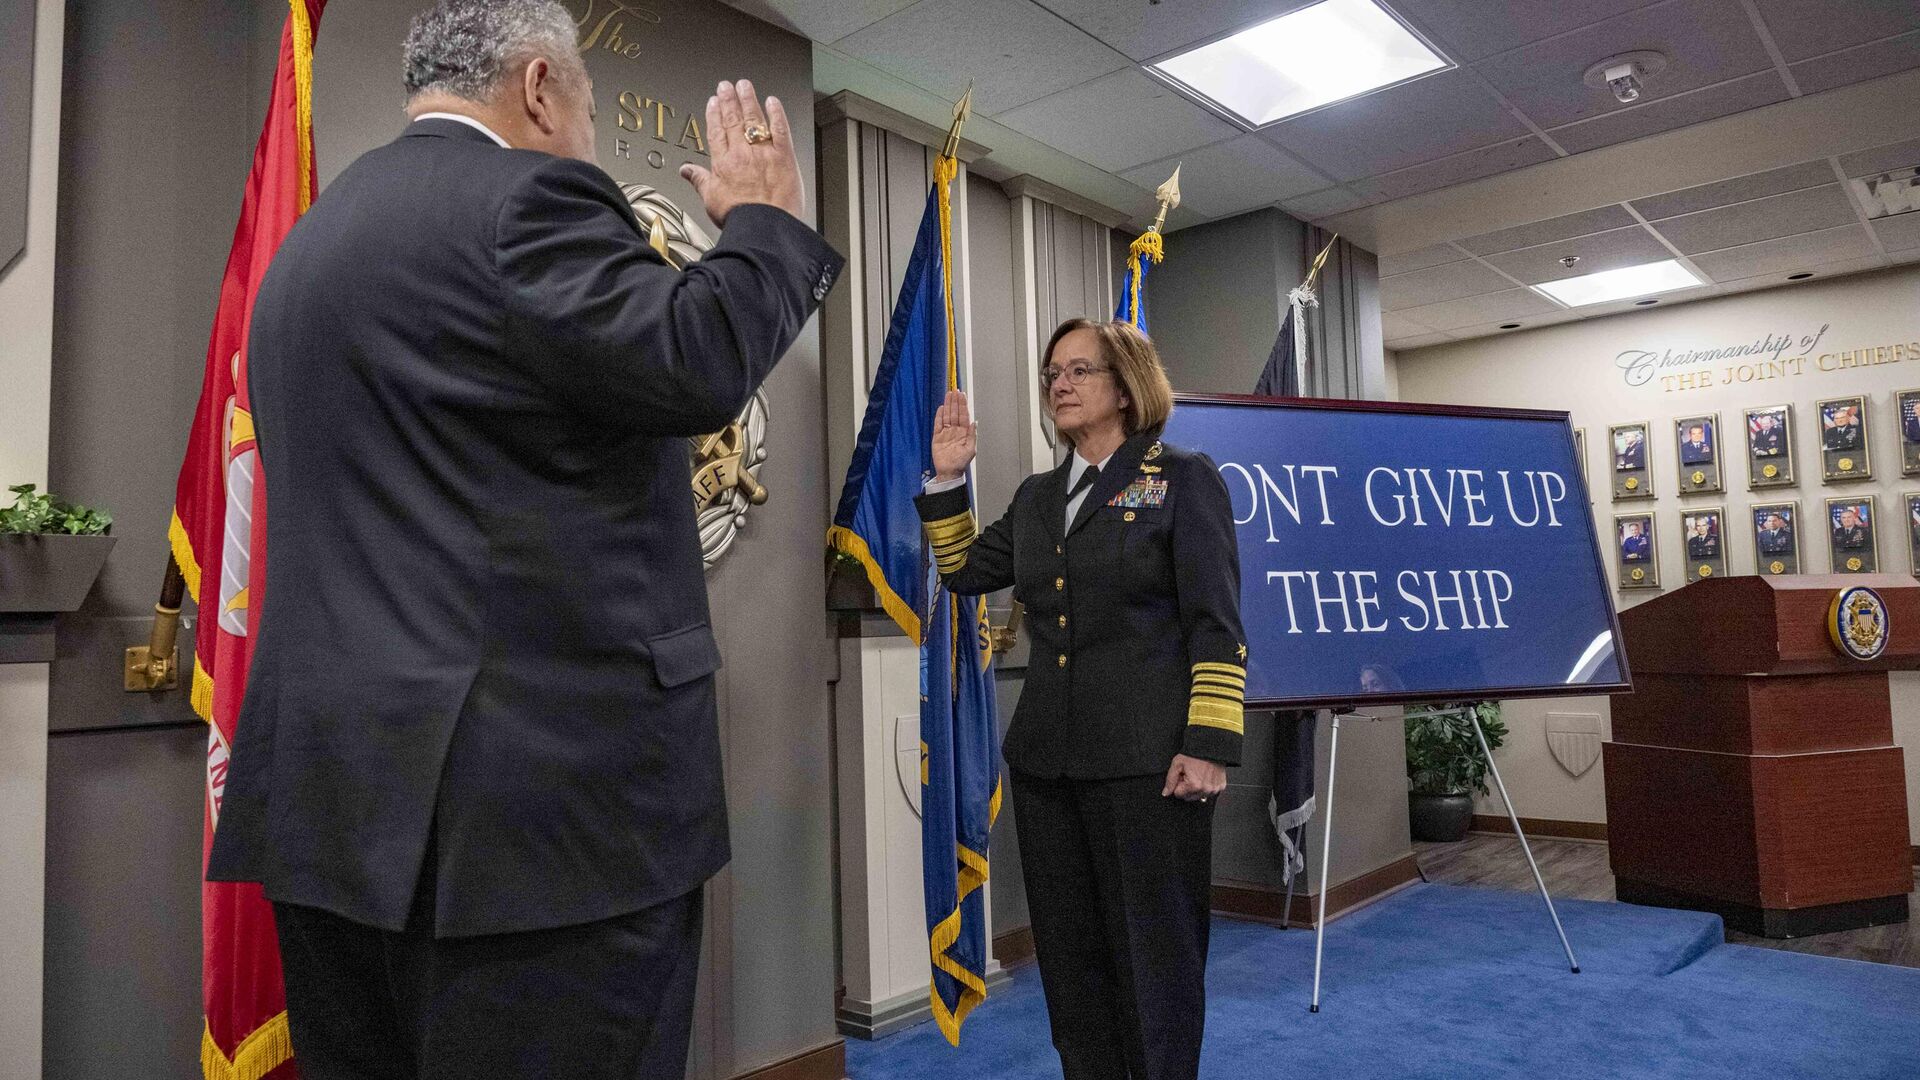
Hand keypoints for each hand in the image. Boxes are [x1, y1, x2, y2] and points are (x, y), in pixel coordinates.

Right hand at [679, 80, 805, 227]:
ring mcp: (764, 152)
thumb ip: (699, 181)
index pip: (716, 131)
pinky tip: (773, 102)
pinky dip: (777, 113)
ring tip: (744, 85)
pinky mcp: (784, 156)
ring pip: (754, 119)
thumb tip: (686, 171)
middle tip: (726, 86)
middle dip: (729, 100)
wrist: (764, 227)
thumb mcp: (711, 200)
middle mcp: (742, 153)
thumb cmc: (740, 218)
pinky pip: (781, 129)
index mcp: (723, 163)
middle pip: (734, 120)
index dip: (714, 114)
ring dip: (749, 99)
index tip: (713, 102)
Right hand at [931, 389, 975, 481]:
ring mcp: (946, 432)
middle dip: (955, 401)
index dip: (963, 405)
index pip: (963, 415)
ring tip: (948, 395)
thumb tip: (974, 422)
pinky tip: (941, 408)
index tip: (962, 395)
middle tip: (955, 391)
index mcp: (964, 432)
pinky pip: (938, 424)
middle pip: (955, 412)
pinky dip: (939, 416)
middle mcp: (955, 430)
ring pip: (947, 415)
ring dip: (947, 405)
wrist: (949, 471)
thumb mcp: (970, 449)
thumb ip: (972, 435)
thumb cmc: (961, 462)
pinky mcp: (937, 437)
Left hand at [1163, 754, 1225, 802]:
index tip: (1182, 775)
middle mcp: (1205, 789)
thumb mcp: (1177, 764)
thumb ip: (1170, 781)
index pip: (1178, 794)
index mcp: (1194, 785)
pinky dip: (1206, 786)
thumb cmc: (1194, 754)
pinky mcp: (1220, 787)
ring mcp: (1214, 789)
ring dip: (1196, 788)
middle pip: (1189, 797)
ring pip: (1199, 796)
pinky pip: (1209, 793)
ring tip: (1198, 774)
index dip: (1178, 784)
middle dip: (1186, 788)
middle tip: (1189, 774)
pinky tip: (1205, 776)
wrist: (1209, 747)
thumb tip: (1166, 793)